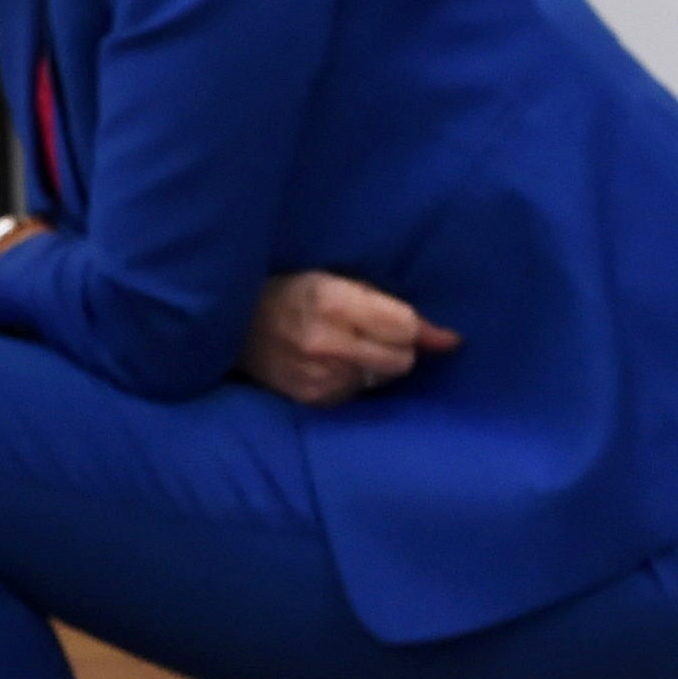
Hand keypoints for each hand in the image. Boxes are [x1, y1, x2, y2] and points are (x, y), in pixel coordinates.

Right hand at [238, 271, 458, 406]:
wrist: (226, 326)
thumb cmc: (283, 292)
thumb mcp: (329, 279)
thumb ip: (388, 304)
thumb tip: (451, 339)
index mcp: (330, 302)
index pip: (404, 326)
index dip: (412, 325)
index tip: (413, 325)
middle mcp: (326, 343)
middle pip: (401, 358)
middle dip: (397, 347)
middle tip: (372, 333)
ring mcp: (319, 377)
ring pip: (384, 377)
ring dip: (375, 364)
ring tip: (346, 346)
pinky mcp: (315, 400)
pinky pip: (360, 392)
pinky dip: (353, 378)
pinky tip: (330, 364)